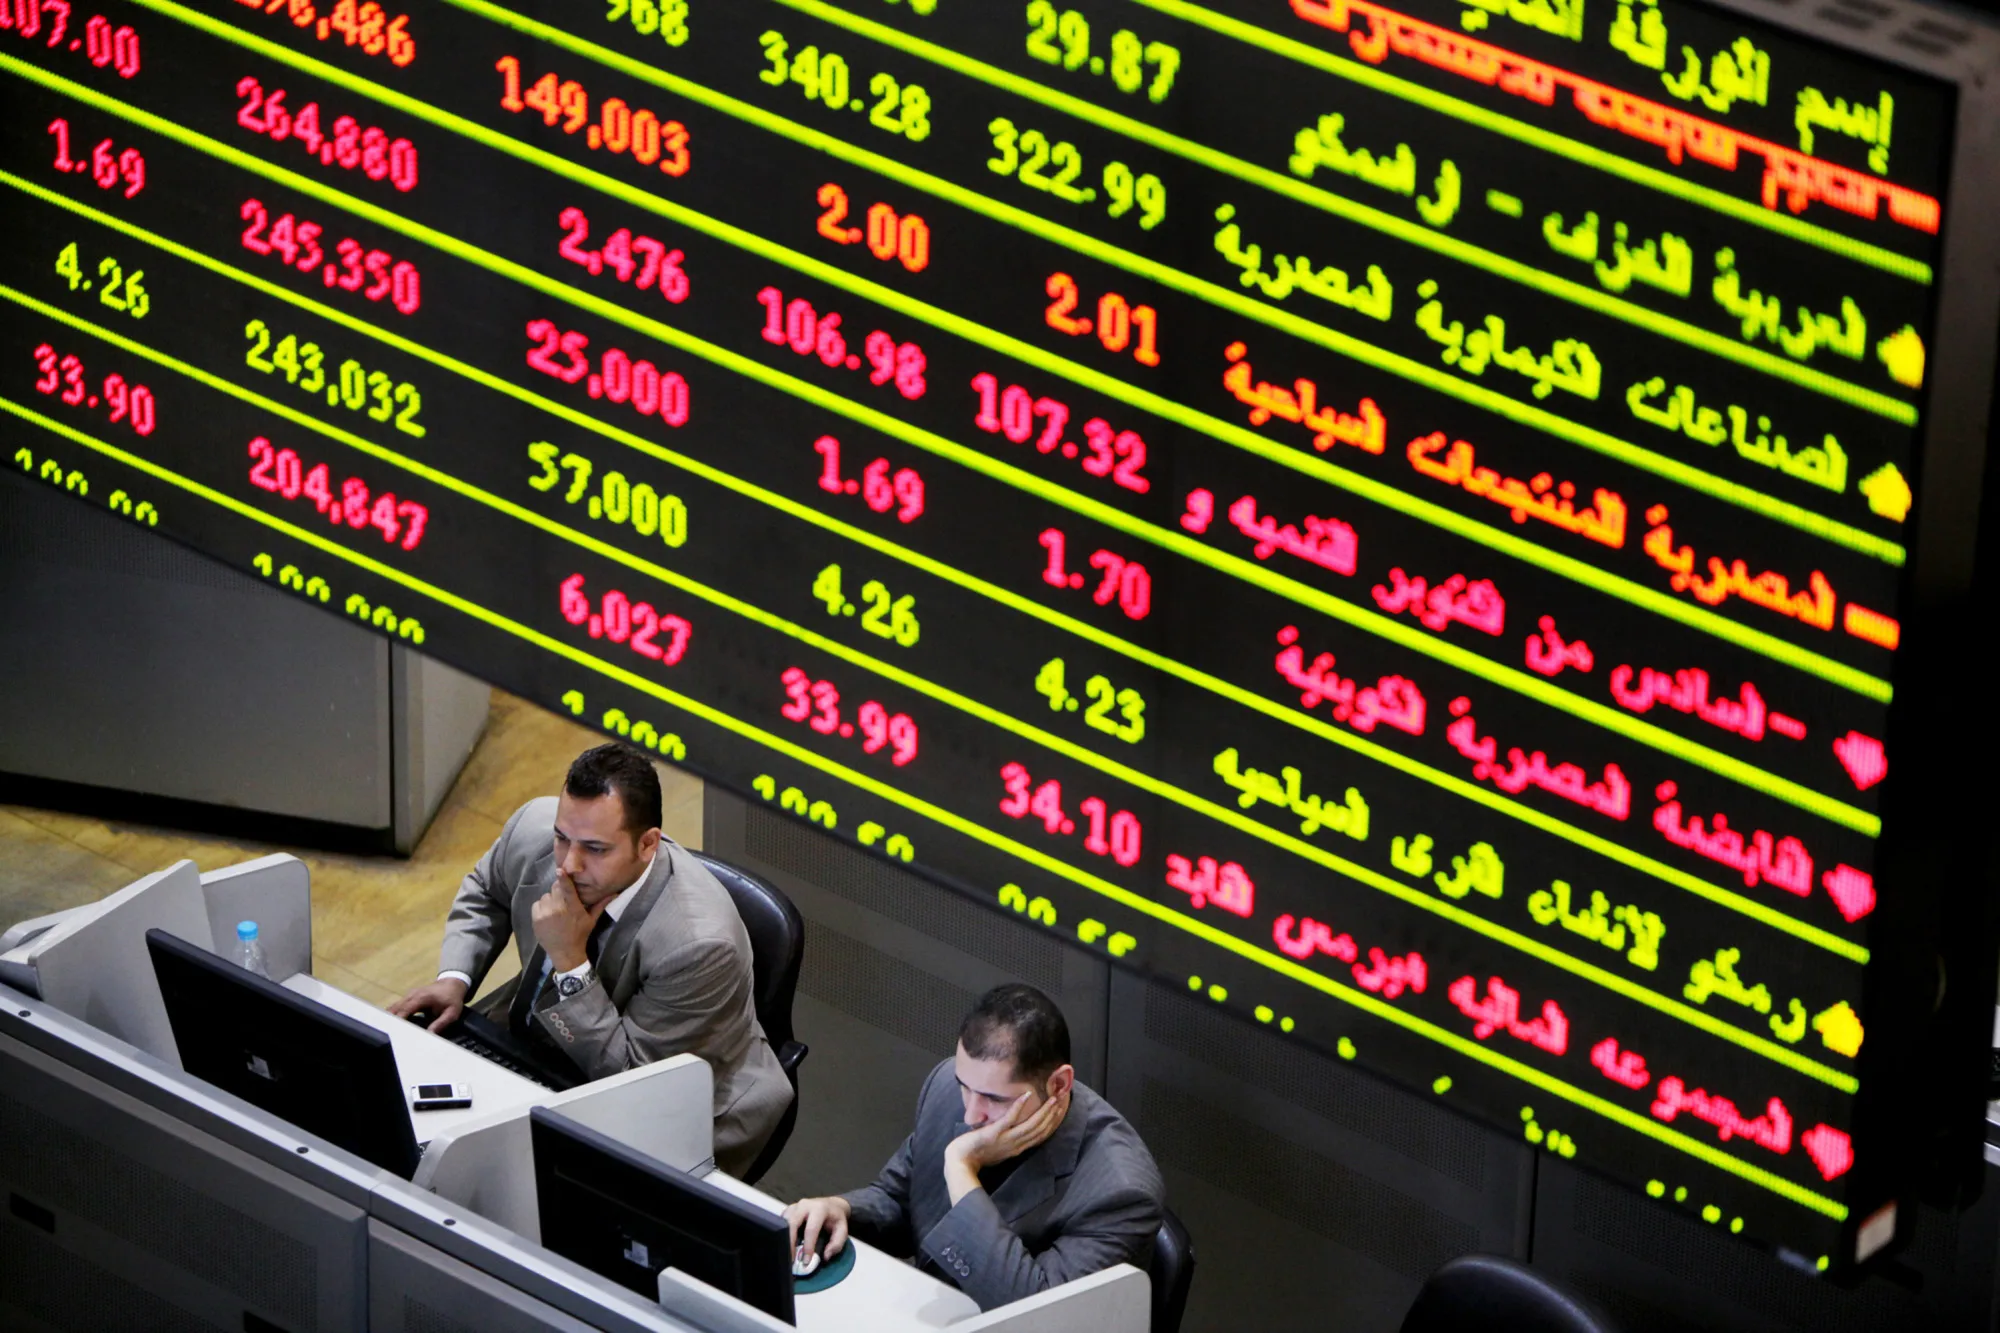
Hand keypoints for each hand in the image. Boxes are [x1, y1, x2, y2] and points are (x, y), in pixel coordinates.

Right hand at [388, 977, 467, 1032]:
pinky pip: (397, 1006)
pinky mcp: (408, 997)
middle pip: (395, 1009)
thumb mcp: (451, 1013)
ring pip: (394, 1007)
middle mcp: (412, 995)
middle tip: (388, 1035)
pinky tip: (393, 1025)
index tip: (393, 1032)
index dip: (397, 1021)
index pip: (404, 1010)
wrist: (453, 984)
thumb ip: (440, 1024)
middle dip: (390, 1021)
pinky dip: (394, 1015)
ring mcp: (409, 995)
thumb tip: (429, 1034)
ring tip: (390, 1032)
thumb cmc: (452, 999)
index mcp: (421, 998)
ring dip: (391, 1018)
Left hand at [532, 869, 609, 972]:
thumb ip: (601, 904)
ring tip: (555, 909)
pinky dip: (542, 907)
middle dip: (559, 890)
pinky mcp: (536, 919)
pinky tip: (548, 914)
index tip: (560, 870)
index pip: (568, 889)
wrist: (565, 952)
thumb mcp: (592, 919)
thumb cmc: (580, 934)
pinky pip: (537, 904)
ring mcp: (546, 914)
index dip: (564, 878)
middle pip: (555, 888)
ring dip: (550, 899)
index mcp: (573, 908)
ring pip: (546, 896)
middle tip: (563, 899)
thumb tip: (615, 893)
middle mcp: (558, 909)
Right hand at [783, 1195, 851, 1260]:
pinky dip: (782, 1234)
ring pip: (784, 1222)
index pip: (811, 1229)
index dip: (808, 1246)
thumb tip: (825, 1256)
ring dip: (784, 1239)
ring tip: (787, 1254)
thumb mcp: (842, 1230)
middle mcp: (805, 1205)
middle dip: (790, 1243)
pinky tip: (785, 1245)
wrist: (831, 1205)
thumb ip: (836, 1244)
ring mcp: (795, 1206)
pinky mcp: (788, 1210)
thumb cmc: (835, 1218)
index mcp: (819, 1209)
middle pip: (792, 1224)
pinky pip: (781, 1222)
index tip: (806, 1261)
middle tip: (791, 1259)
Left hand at [945, 1086, 1069, 1177]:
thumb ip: (1009, 1139)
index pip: (1041, 1135)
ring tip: (1053, 1098)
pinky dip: (1019, 1107)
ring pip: (1030, 1125)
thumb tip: (1015, 1127)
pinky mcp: (994, 1133)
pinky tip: (1026, 1095)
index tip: (1060, 1109)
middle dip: (1053, 1114)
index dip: (1052, 1122)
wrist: (960, 1163)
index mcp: (1018, 1148)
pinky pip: (1010, 1119)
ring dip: (1043, 1111)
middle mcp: (1016, 1145)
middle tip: (1062, 1099)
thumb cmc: (976, 1155)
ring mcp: (1006, 1139)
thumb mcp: (999, 1148)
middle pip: (1040, 1129)